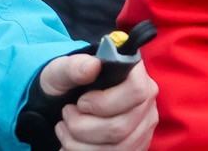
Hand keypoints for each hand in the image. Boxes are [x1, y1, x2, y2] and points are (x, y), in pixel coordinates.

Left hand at [33, 51, 157, 149]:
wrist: (66, 101)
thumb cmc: (68, 82)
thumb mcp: (61, 70)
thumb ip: (73, 66)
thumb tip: (93, 65)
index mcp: (135, 74)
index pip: (136, 91)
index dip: (104, 102)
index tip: (81, 102)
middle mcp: (146, 102)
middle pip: (120, 128)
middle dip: (83, 126)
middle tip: (67, 114)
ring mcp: (143, 128)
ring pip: (116, 148)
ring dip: (80, 143)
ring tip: (65, 127)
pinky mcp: (136, 146)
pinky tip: (72, 141)